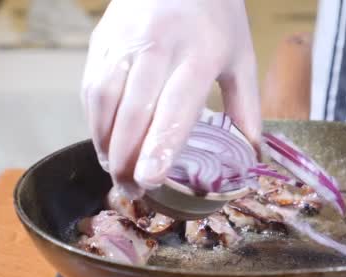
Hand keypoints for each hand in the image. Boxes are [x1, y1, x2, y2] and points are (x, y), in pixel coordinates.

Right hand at [81, 0, 260, 198]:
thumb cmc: (216, 15)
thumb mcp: (241, 56)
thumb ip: (246, 106)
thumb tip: (253, 153)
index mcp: (201, 53)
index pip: (176, 107)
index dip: (160, 146)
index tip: (150, 179)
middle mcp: (158, 46)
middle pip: (134, 111)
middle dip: (127, 158)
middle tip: (131, 190)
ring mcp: (125, 40)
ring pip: (104, 101)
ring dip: (105, 142)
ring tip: (114, 170)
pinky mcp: (102, 39)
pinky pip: (91, 86)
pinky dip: (94, 119)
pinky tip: (104, 140)